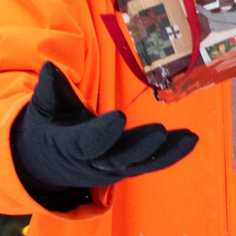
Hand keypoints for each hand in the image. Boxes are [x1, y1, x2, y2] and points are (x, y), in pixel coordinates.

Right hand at [9, 62, 198, 205]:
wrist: (46, 161)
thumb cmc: (49, 126)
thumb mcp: (44, 109)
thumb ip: (50, 90)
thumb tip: (50, 66)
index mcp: (69, 146)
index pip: (87, 143)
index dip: (102, 133)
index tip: (119, 117)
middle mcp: (92, 163)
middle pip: (118, 158)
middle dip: (140, 146)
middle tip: (160, 132)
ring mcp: (111, 169)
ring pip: (140, 163)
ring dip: (165, 152)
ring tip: (188, 137)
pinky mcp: (126, 168)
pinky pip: (150, 163)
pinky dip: (171, 154)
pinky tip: (190, 140)